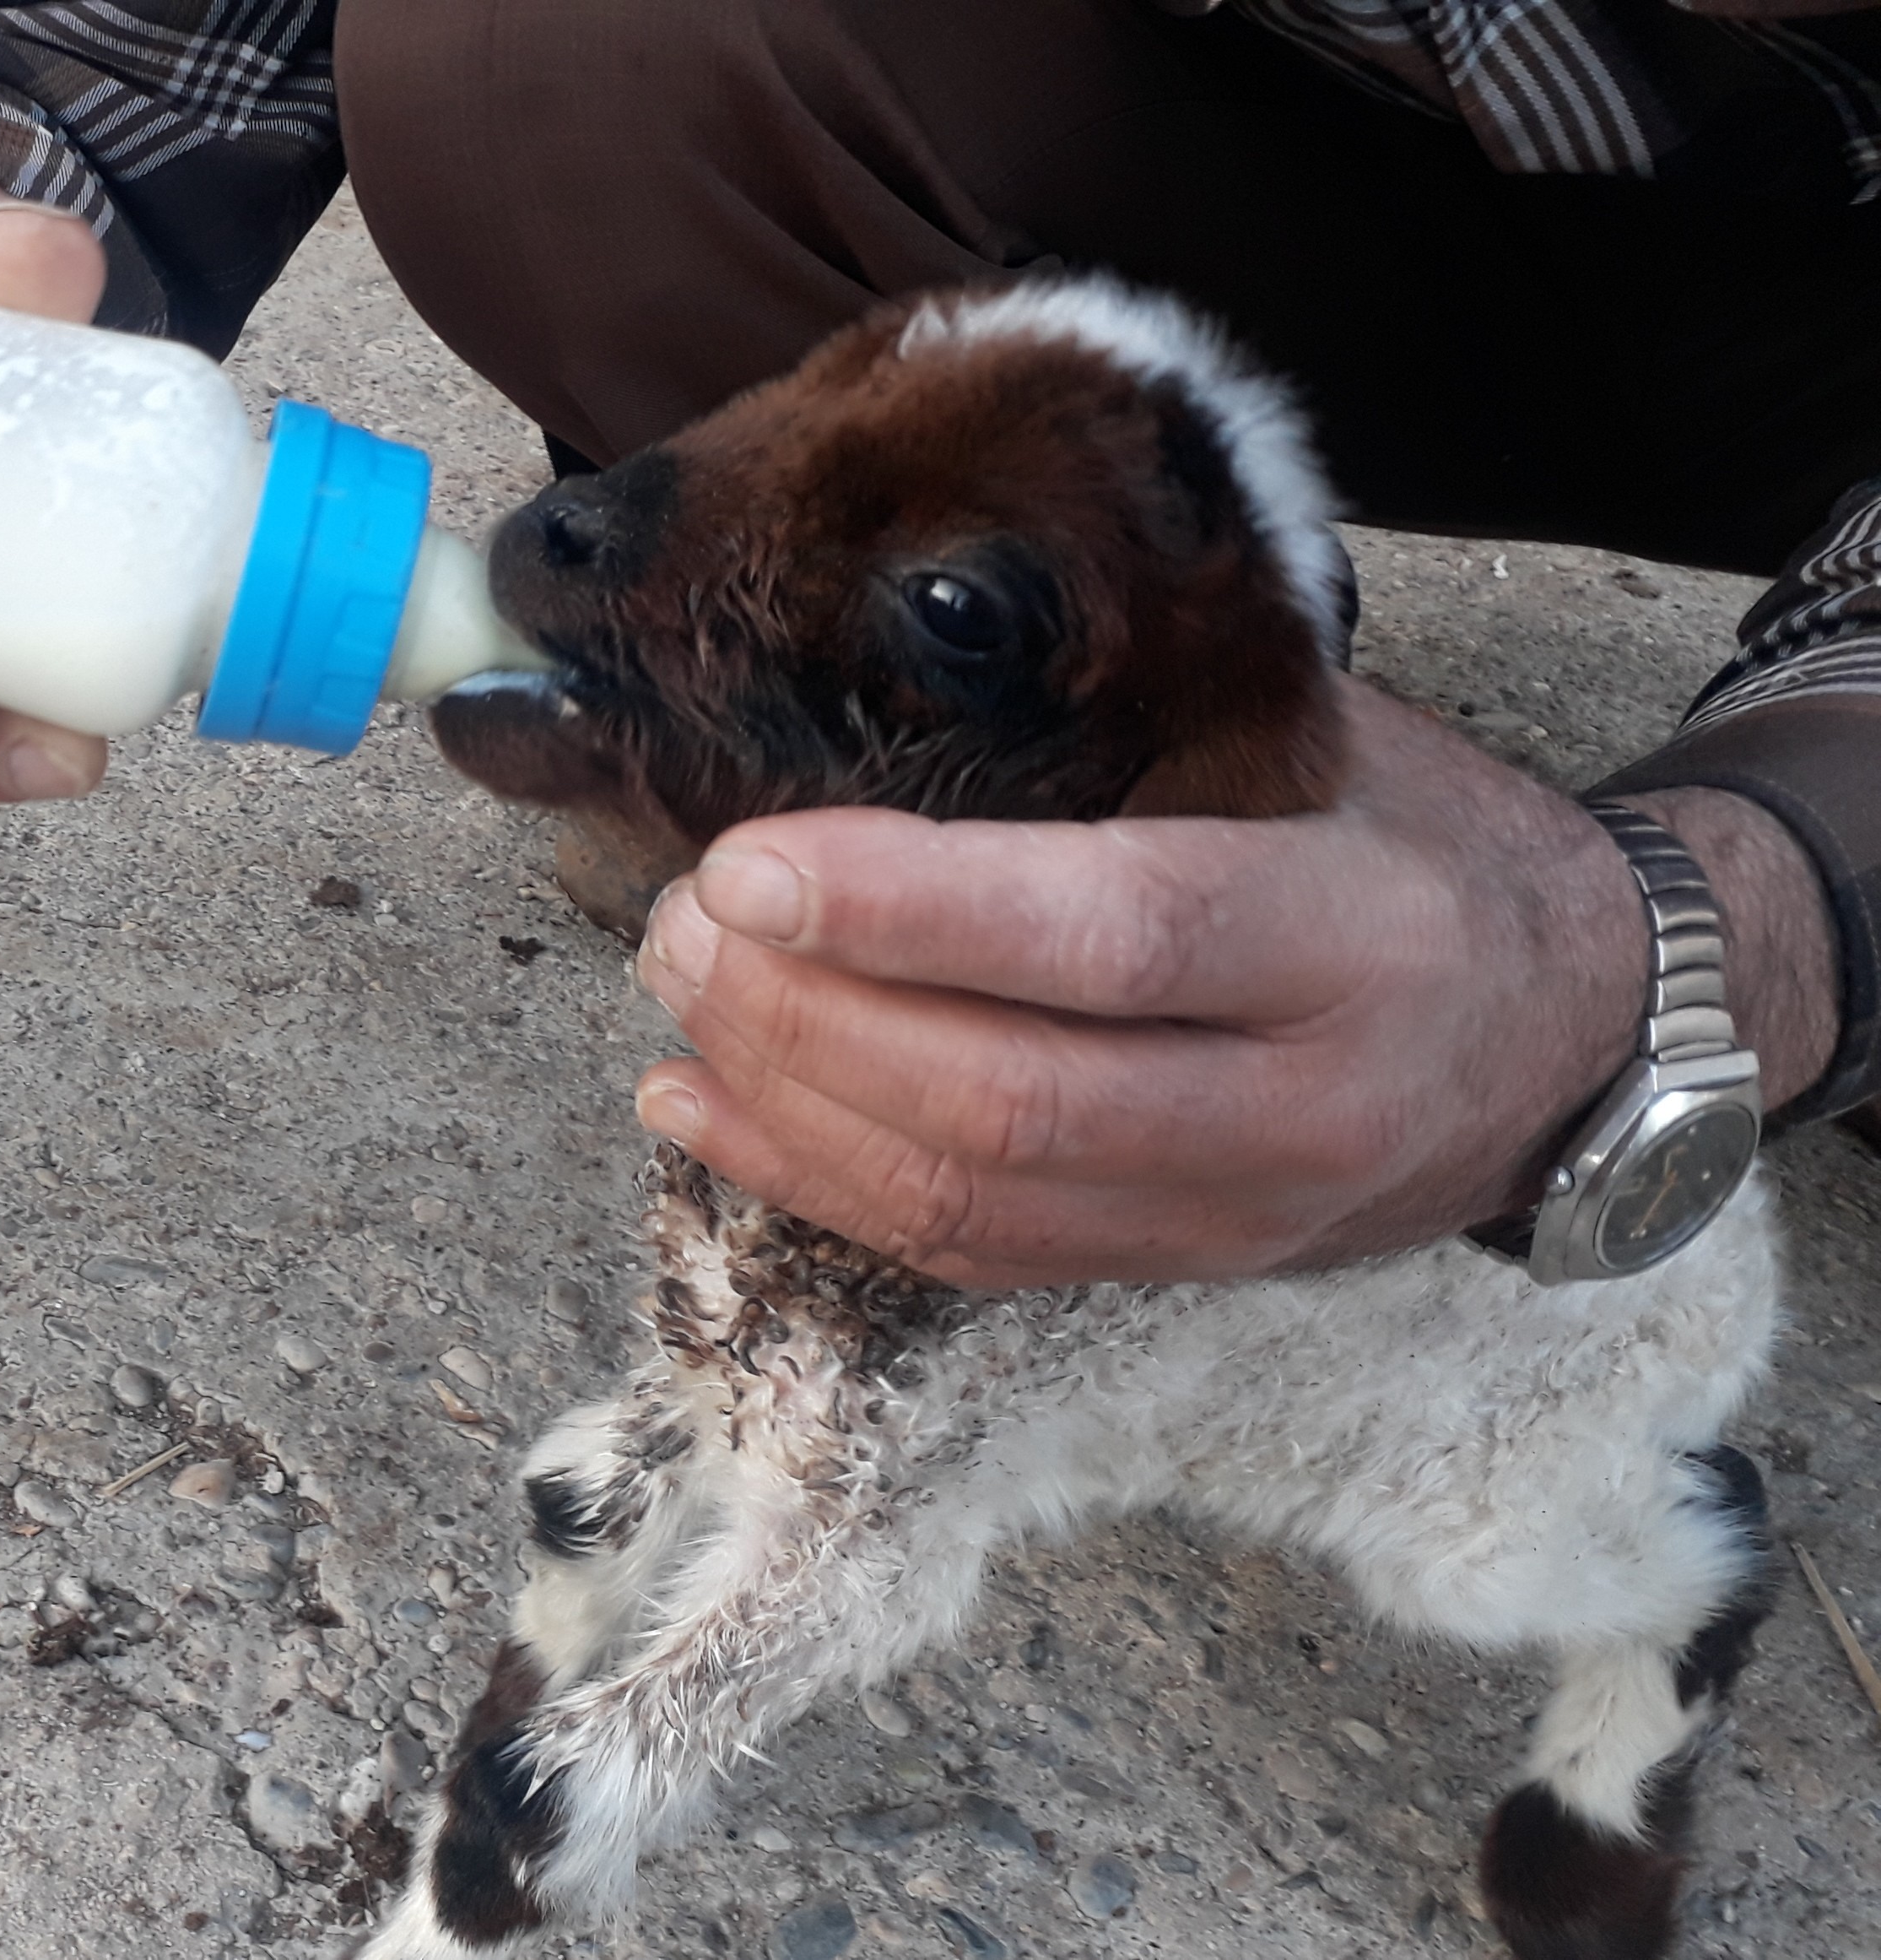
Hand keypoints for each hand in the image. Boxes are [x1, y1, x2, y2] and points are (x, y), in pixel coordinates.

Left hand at [628, 682, 1839, 1286]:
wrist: (1580, 1027)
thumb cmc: (1417, 844)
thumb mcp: (1322, 744)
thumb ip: (1142, 722)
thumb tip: (873, 668)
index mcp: (1352, 937)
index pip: (1107, 937)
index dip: (908, 911)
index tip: (745, 864)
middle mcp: (1301, 1101)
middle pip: (1007, 1101)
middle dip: (805, 1020)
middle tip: (680, 927)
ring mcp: (1239, 1214)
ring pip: (969, 1202)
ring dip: (786, 1107)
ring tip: (677, 999)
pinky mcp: (1179, 1271)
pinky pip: (970, 1256)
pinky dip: (816, 1185)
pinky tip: (705, 1108)